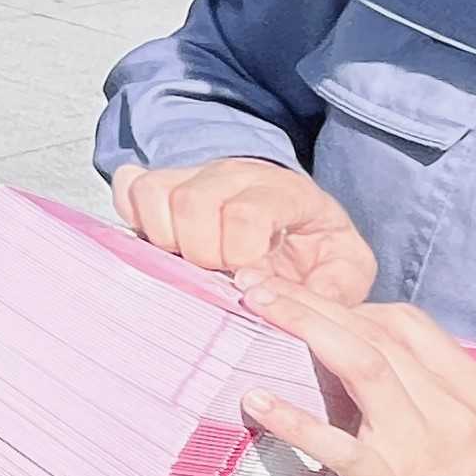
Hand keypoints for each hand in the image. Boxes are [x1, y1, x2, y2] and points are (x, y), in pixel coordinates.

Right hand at [113, 158, 378, 302]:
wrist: (295, 221)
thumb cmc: (317, 248)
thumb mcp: (347, 269)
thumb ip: (333, 289)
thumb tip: (280, 302)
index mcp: (283, 191)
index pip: (245, 213)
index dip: (239, 255)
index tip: (250, 281)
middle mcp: (234, 173)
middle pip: (191, 202)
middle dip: (199, 253)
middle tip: (217, 277)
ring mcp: (194, 174)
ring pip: (153, 192)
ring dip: (164, 239)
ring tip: (189, 264)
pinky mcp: (164, 184)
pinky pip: (129, 187)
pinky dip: (136, 219)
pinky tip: (162, 245)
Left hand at [240, 283, 475, 475]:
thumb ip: (445, 388)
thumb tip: (387, 349)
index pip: (408, 323)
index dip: (353, 304)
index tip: (312, 301)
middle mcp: (450, 409)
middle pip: (375, 333)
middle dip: (314, 300)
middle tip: (261, 280)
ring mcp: (417, 445)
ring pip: (360, 365)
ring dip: (303, 326)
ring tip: (256, 305)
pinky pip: (334, 442)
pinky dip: (293, 417)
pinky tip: (256, 399)